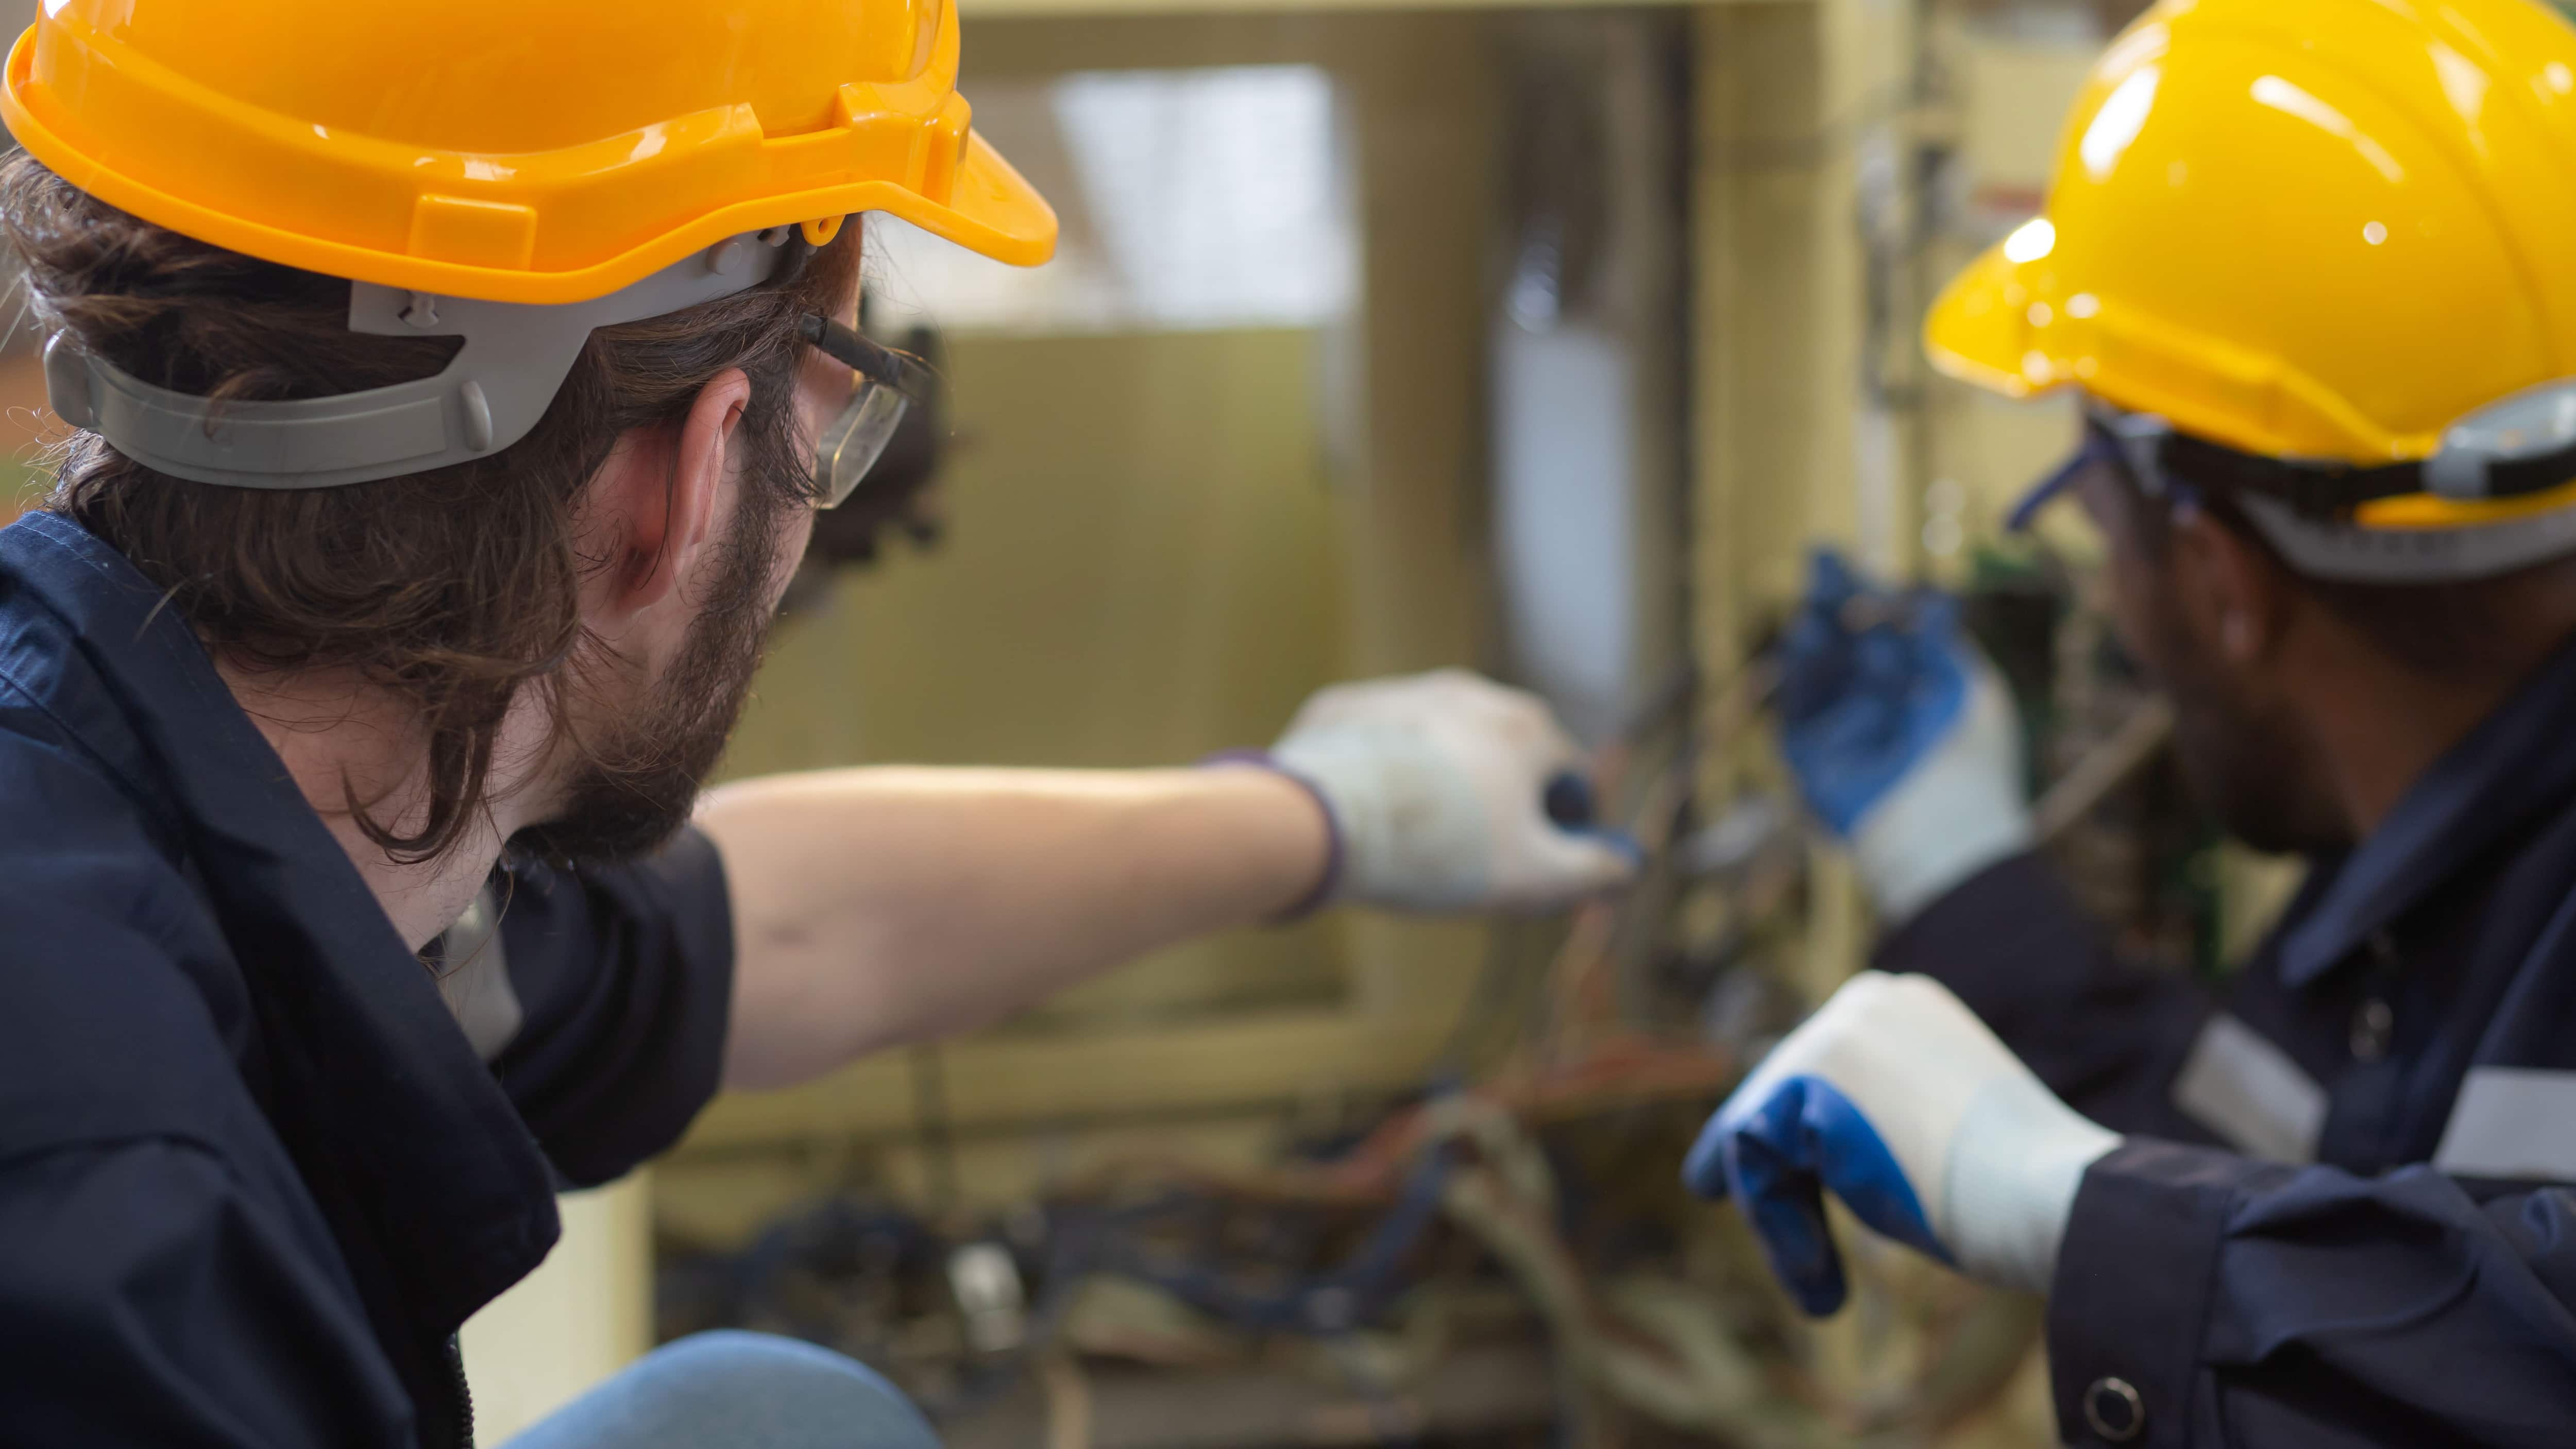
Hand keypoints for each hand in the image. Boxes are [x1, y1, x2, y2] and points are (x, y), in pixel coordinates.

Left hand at [1265, 669, 1640, 912]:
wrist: (1328, 820)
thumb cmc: (1444, 849)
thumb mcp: (1536, 877)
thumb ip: (1594, 871)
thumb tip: (1628, 868)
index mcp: (1528, 729)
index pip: (1566, 776)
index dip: (1562, 825)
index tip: (1543, 864)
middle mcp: (1470, 694)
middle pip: (1500, 755)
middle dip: (1497, 802)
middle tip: (1473, 860)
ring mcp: (1402, 694)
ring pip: (1435, 747)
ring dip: (1436, 786)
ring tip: (1414, 843)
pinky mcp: (1344, 707)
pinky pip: (1374, 746)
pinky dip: (1377, 776)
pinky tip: (1364, 820)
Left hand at [1682, 972, 2118, 1314]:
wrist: (2058, 1197)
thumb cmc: (2025, 1194)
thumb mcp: (1947, 1142)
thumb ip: (1880, 1128)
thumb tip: (1814, 1146)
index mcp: (1911, 1012)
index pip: (1819, 1073)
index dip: (1778, 1135)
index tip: (1726, 1177)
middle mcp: (1871, 1001)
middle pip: (1778, 1098)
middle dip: (1766, 1179)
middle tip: (1751, 1229)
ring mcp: (1839, 1028)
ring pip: (1761, 1133)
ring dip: (1780, 1218)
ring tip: (1820, 1292)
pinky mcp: (1812, 1073)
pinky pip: (1753, 1157)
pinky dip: (1778, 1225)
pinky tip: (1821, 1281)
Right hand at [1776, 549, 2031, 922]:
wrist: (1946, 844)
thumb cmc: (1974, 772)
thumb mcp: (1973, 693)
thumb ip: (1943, 645)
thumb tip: (1928, 598)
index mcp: (1916, 690)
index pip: (1884, 630)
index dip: (1868, 593)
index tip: (1852, 560)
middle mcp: (1875, 706)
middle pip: (1845, 640)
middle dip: (1833, 600)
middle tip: (1818, 558)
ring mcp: (1841, 732)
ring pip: (1820, 669)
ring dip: (1814, 630)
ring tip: (1812, 598)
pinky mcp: (1812, 761)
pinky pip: (1800, 707)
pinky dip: (1799, 672)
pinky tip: (1804, 636)